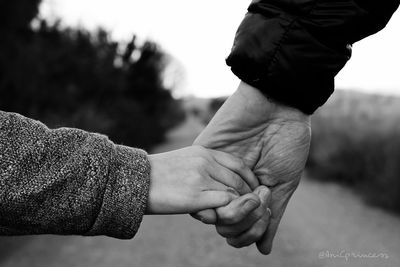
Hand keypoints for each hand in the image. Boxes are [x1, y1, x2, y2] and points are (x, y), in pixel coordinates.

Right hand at [146, 145, 258, 213]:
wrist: (136, 180)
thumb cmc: (158, 173)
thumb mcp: (185, 158)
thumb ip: (204, 163)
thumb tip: (219, 176)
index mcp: (204, 152)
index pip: (238, 164)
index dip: (249, 178)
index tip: (251, 189)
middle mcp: (205, 162)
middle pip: (239, 180)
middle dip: (248, 195)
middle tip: (249, 206)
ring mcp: (201, 179)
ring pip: (234, 193)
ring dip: (238, 205)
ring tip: (236, 214)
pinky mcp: (195, 197)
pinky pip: (223, 205)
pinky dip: (226, 212)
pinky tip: (220, 217)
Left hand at [193, 82, 310, 253]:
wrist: (277, 105)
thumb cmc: (287, 143)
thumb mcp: (284, 184)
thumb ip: (272, 217)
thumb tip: (264, 250)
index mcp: (249, 191)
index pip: (242, 225)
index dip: (251, 231)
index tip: (264, 215)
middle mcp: (230, 185)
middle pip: (224, 223)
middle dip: (241, 224)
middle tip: (257, 202)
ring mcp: (215, 172)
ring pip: (209, 211)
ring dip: (229, 215)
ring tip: (246, 198)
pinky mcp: (202, 156)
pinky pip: (197, 190)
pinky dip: (209, 204)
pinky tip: (223, 200)